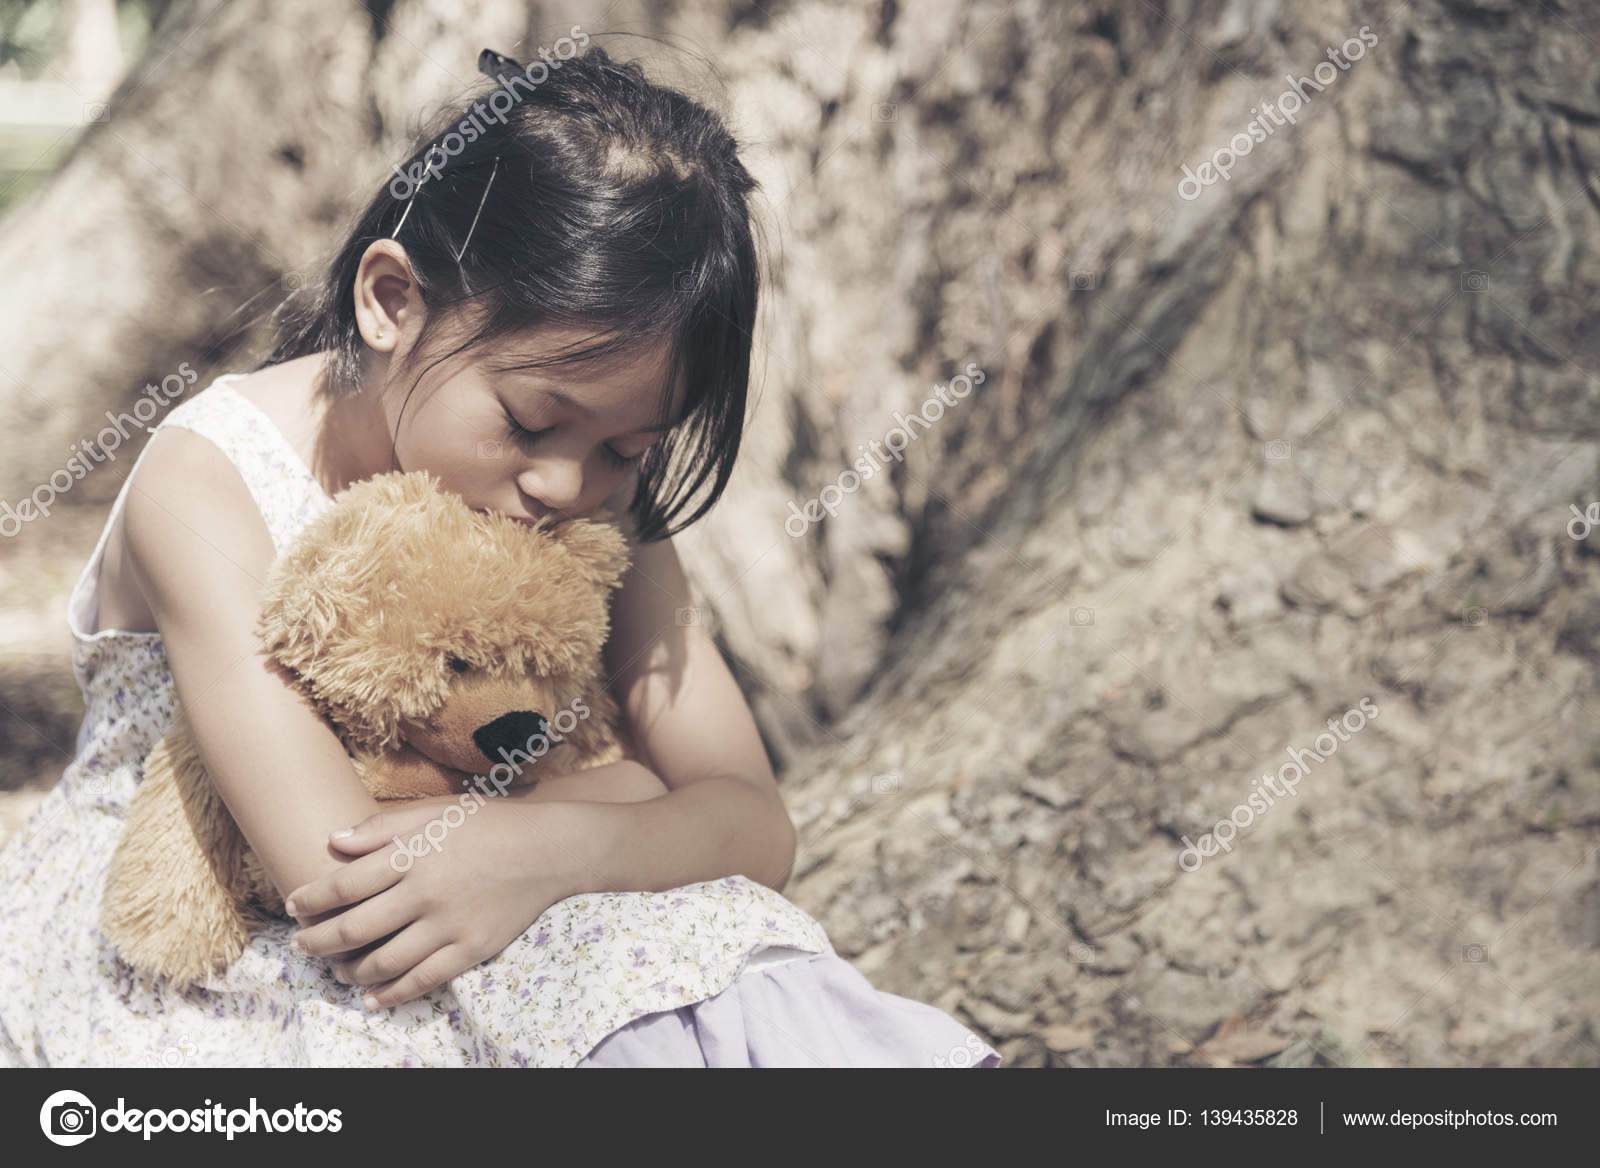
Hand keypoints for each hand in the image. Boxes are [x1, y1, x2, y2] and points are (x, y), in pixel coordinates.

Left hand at [283, 796, 581, 1009]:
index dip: (312, 898)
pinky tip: (372, 998)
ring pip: (384, 961)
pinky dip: (392, 994)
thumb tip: (333, 840)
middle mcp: (426, 892)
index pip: (345, 884)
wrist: (550, 849)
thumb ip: (383, 826)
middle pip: (355, 928)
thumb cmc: (491, 824)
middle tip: (301, 946)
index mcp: (414, 854)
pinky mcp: (471, 949)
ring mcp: (450, 925)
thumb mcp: (437, 811)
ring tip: (336, 970)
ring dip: (350, 971)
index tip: (293, 905)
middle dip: (318, 941)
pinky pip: (423, 979)